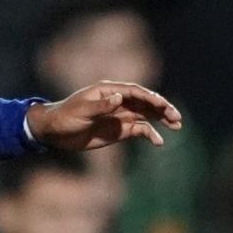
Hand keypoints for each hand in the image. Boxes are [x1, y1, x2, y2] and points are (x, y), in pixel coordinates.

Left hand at [27, 81, 183, 151]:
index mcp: (109, 91)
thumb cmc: (65, 117)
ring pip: (147, 115)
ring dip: (162, 119)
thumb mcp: (81, 111)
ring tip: (177, 125)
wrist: (56, 132)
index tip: (162, 104)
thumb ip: (102, 106)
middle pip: (146, 102)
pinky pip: (140, 130)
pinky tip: (158, 142)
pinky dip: (151, 135)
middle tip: (176, 117)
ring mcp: (121, 115)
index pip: (135, 92)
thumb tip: (121, 98)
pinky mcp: (120, 130)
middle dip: (162, 108)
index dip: (149, 97)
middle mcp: (118, 101)